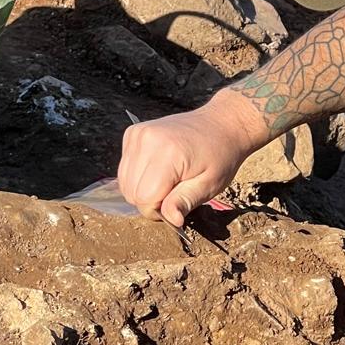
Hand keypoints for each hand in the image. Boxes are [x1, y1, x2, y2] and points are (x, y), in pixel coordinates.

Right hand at [117, 90, 269, 225]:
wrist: (220, 124)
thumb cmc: (219, 156)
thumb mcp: (209, 184)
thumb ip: (185, 201)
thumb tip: (172, 220)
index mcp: (167, 153)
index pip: (144, 198)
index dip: (159, 209)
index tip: (177, 202)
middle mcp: (146, 139)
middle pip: (131, 192)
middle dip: (150, 200)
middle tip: (175, 190)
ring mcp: (137, 134)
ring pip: (124, 182)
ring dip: (143, 188)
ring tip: (168, 179)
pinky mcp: (132, 133)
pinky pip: (124, 168)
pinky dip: (139, 175)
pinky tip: (159, 168)